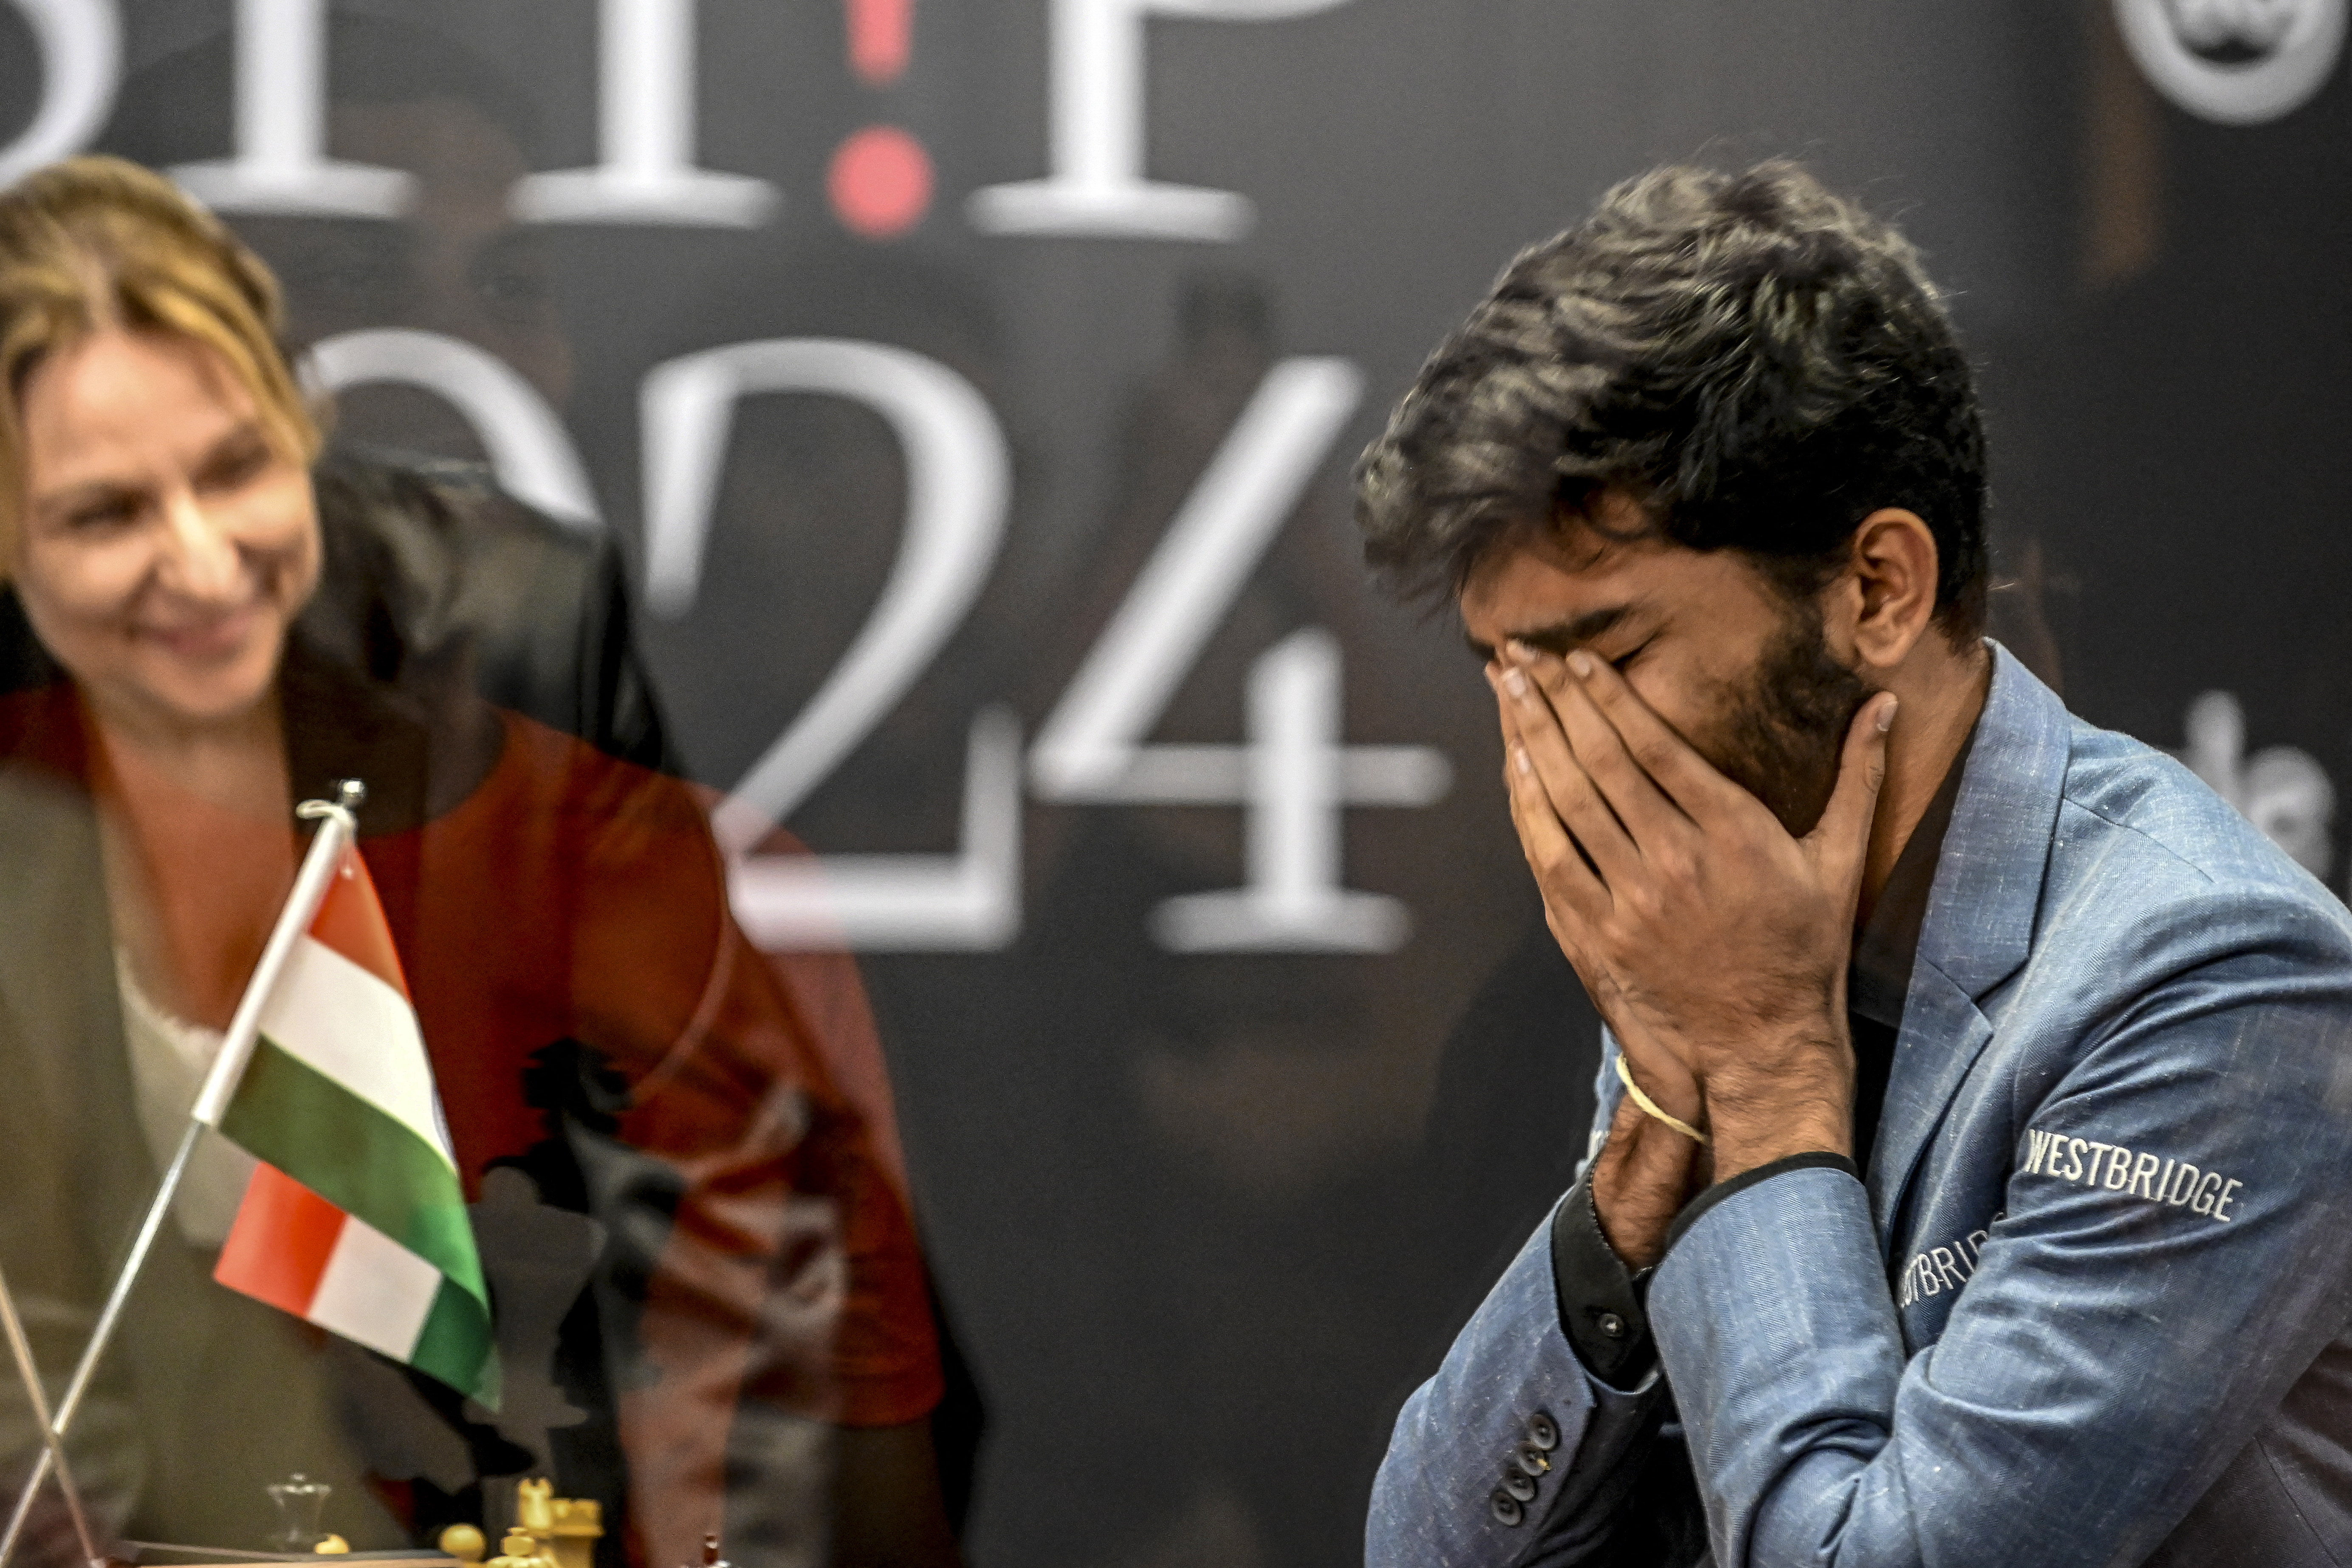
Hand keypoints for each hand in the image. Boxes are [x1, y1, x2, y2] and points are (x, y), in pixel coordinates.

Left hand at [1490, 645, 1894, 1181]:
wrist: (1762, 1041)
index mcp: (1733, 833)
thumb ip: (1859, 777)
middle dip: (1556, 700)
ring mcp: (1633, 899)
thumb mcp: (1839, 860)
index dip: (1613, 696)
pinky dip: (1529, 806)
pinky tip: (1515, 764)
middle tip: (1522, 653)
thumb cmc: (1805, 948)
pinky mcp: (1600, 932)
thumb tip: (1886, 706)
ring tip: (1506, 688)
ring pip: (1569, 801)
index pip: (1658, 746)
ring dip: (1532, 737)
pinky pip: (1552, 856)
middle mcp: (1677, 859)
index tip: (1578, 658)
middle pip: (1602, 762)